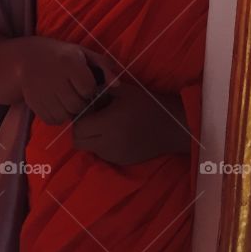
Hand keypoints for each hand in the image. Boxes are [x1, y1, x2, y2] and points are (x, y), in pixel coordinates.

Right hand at [16, 37, 117, 124]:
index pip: (88, 88)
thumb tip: (117, 85)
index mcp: (68, 62)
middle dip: (80, 102)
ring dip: (69, 111)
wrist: (25, 58)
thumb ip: (103, 66)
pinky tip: (56, 105)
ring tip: (66, 100)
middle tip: (75, 94)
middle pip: (77, 105)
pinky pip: (51, 120)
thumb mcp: (82, 53)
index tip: (84, 84)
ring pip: (64, 115)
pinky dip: (56, 117)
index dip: (89, 89)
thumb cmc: (60, 56)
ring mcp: (41, 91)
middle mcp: (54, 77)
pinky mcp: (32, 102)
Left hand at [72, 81, 189, 164]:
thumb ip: (100, 91)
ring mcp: (115, 155)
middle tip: (92, 119)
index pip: (78, 127)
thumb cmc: (147, 104)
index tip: (88, 109)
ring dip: (90, 138)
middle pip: (79, 141)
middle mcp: (108, 143)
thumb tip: (83, 92)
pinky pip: (102, 154)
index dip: (79, 118)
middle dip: (81, 130)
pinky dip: (102, 145)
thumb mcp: (122, 91)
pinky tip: (114, 134)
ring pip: (89, 149)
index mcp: (108, 124)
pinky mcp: (122, 161)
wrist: (172, 126)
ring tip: (104, 126)